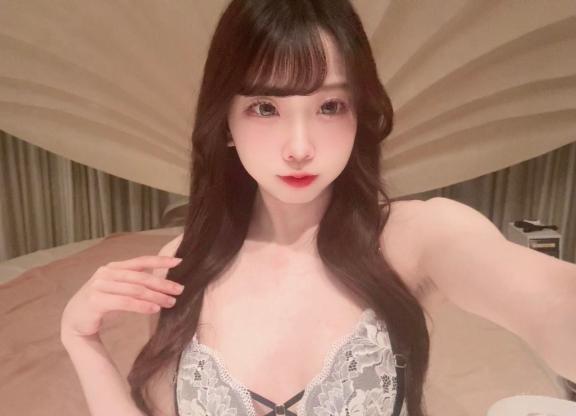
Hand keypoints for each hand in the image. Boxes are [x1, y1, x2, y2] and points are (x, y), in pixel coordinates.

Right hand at [60, 255, 183, 339]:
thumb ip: (134, 281)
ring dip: (156, 296)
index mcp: (113, 267)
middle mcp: (106, 273)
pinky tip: (155, 309)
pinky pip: (125, 302)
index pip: (141, 261)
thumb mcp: (118, 287)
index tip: (179, 262)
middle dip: (163, 283)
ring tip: (171, 302)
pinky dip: (142, 305)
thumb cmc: (101, 303)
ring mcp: (100, 286)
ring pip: (135, 290)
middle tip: (179, 290)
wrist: (74, 321)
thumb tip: (163, 281)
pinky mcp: (96, 300)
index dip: (160, 260)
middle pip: (141, 277)